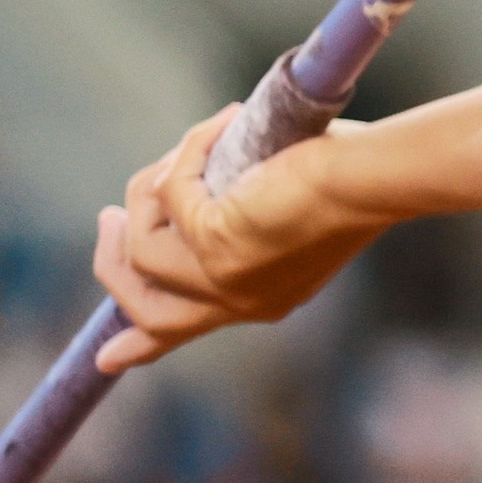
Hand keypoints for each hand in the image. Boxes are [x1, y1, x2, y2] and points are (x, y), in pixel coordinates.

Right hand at [91, 109, 388, 370]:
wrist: (374, 178)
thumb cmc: (355, 179)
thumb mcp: (293, 211)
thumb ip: (244, 220)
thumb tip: (205, 191)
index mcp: (261, 299)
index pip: (185, 334)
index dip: (139, 346)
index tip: (107, 359)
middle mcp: (239, 301)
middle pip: (145, 308)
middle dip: (114, 265)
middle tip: (109, 219)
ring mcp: (221, 278)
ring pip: (140, 249)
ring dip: (147, 193)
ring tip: (184, 151)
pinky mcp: (212, 242)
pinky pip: (167, 193)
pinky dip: (188, 152)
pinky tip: (225, 123)